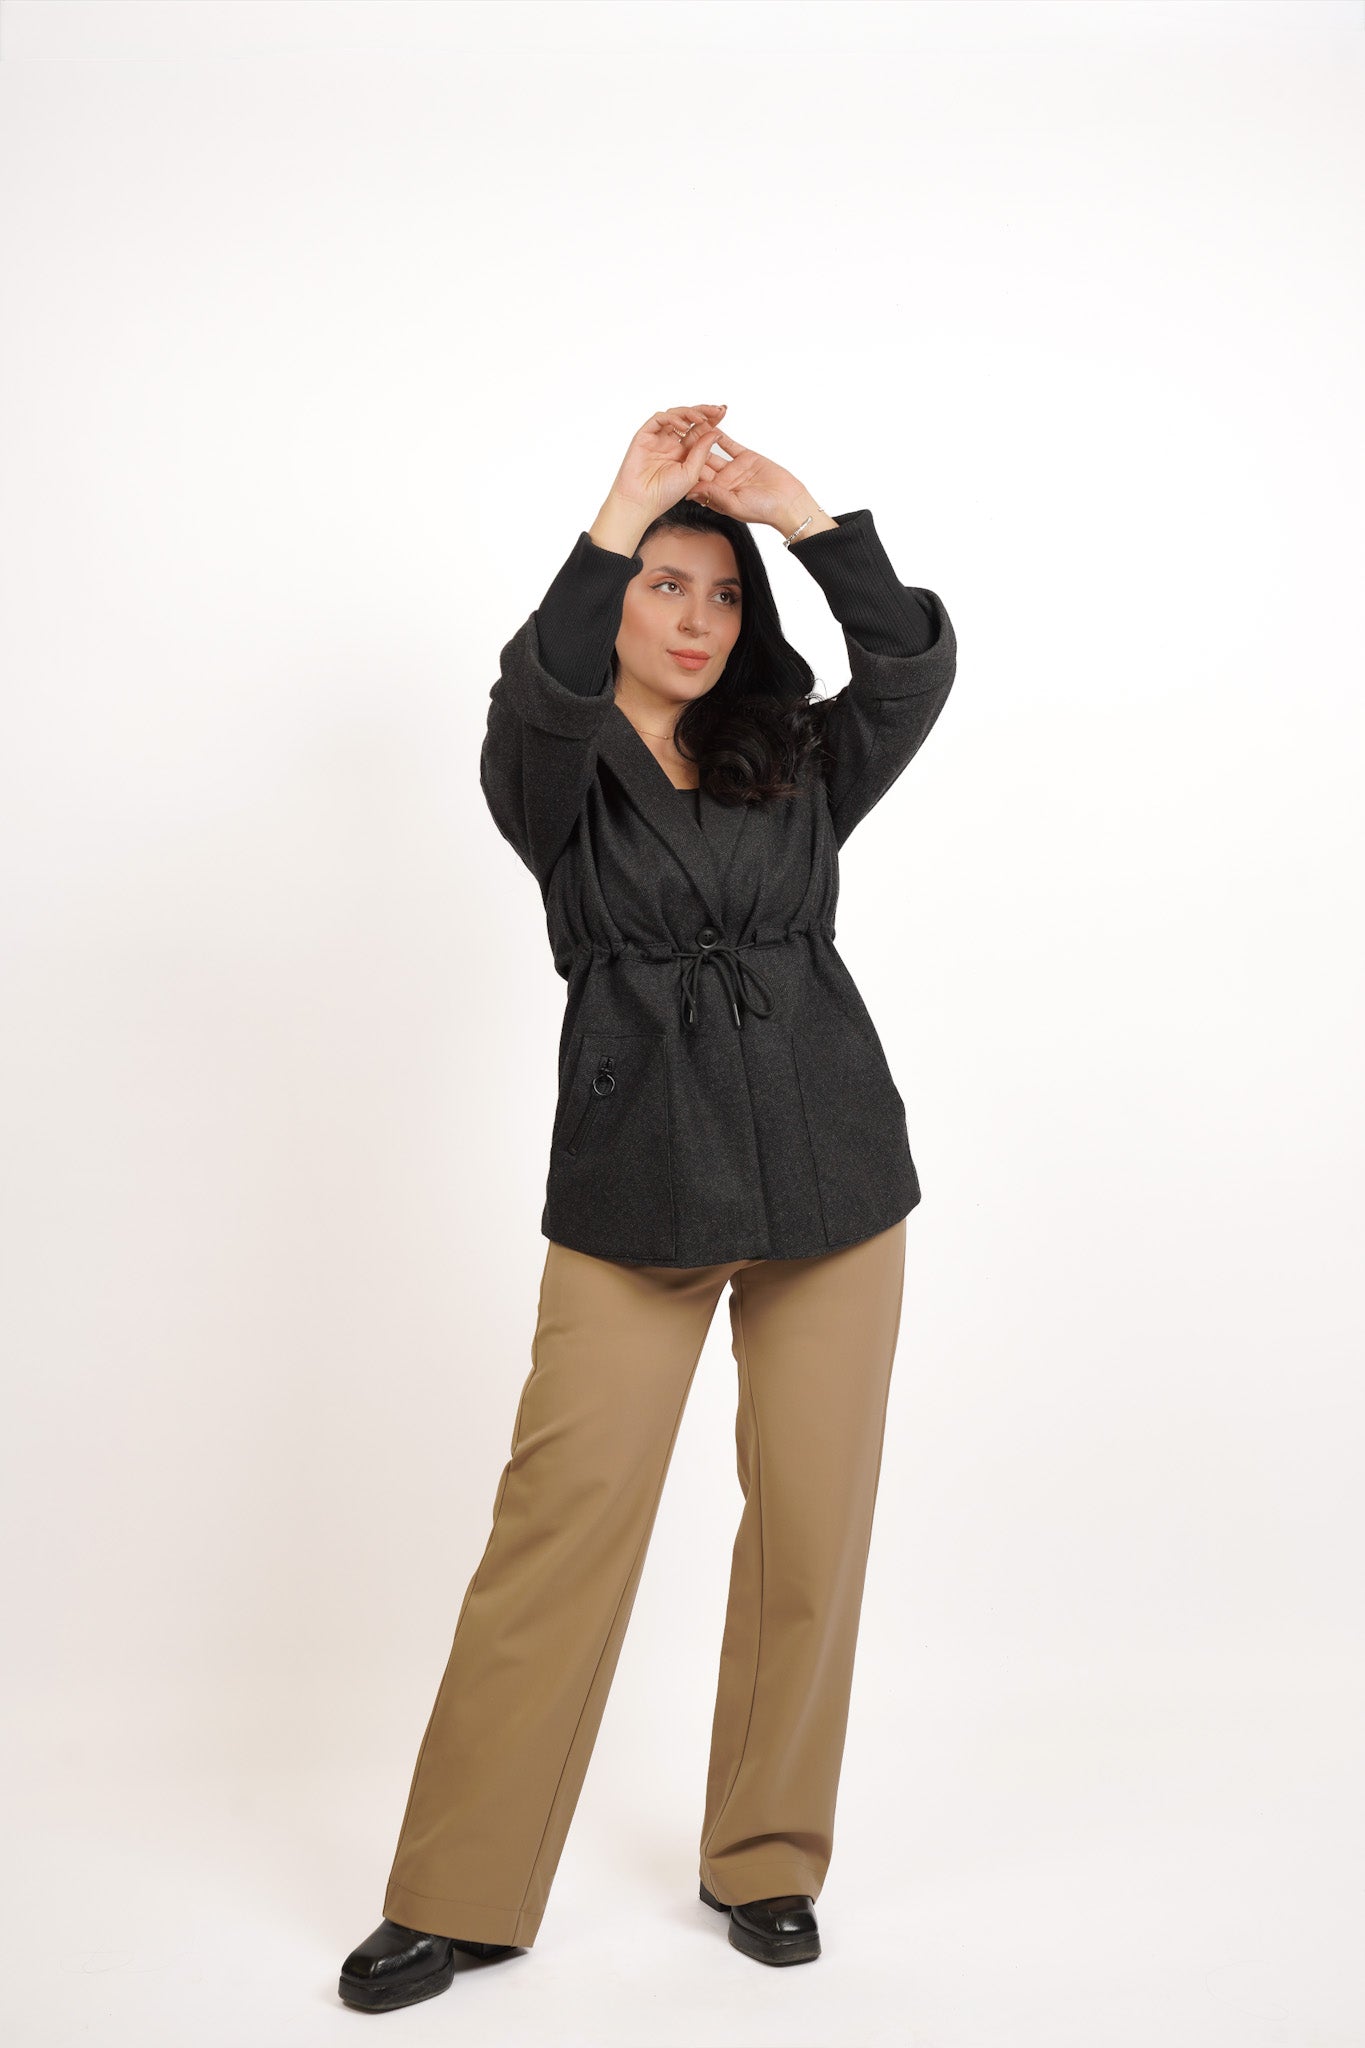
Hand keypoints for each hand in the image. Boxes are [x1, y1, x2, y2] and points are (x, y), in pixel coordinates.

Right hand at [602, 404, 730, 526]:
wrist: (642, 502)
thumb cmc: (664, 494)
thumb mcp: (692, 473)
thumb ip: (702, 452)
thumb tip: (715, 433)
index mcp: (684, 454)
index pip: (699, 431)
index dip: (711, 421)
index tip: (723, 412)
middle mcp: (672, 444)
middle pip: (689, 420)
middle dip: (704, 412)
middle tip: (717, 409)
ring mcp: (658, 439)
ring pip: (675, 416)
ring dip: (690, 413)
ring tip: (702, 418)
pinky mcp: (645, 435)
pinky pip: (659, 419)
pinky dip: (672, 419)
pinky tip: (683, 426)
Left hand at [683, 431, 812, 530]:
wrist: (788, 502)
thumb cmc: (763, 511)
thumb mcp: (734, 505)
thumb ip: (714, 495)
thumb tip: (690, 491)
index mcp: (715, 495)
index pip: (695, 481)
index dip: (683, 470)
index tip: (670, 459)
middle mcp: (722, 481)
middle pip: (701, 464)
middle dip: (689, 452)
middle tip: (675, 438)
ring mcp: (733, 469)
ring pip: (713, 452)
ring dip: (702, 440)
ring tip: (690, 427)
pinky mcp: (745, 458)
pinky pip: (729, 445)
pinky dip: (720, 435)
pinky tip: (710, 425)